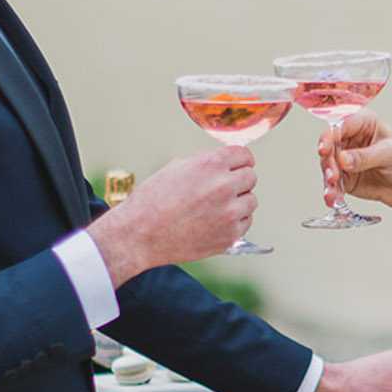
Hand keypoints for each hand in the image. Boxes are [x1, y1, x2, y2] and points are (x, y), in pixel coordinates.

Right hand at [87, 149, 255, 286]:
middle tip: (223, 188)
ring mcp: (229, 213)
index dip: (240, 160)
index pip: (244, 155)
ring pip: (251, 201)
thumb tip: (225, 163)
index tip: (238, 166)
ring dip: (239, 202)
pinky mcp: (230, 236)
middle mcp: (223, 187)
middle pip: (251, 177)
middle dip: (239, 181)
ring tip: (216, 207)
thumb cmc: (152, 201)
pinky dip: (235, 222)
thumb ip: (206, 163)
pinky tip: (215, 222)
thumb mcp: (176, 168)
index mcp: (211, 165)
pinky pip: (245, 223)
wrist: (139, 235)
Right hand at [317, 117, 391, 213]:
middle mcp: (350, 139)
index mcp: (363, 123)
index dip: (330, 136)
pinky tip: (333, 199)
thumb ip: (366, 156)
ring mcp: (345, 159)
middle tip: (332, 175)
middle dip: (328, 162)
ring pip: (328, 166)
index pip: (341, 125)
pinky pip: (333, 184)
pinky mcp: (345, 178)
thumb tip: (342, 159)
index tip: (325, 149)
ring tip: (332, 192)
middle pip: (330, 146)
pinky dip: (331, 192)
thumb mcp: (391, 153)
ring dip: (328, 179)